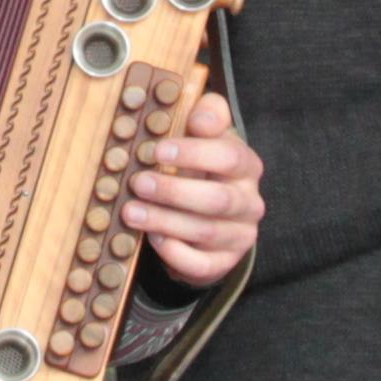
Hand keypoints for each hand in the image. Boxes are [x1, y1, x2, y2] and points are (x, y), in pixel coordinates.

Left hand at [121, 90, 261, 285]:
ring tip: (131, 212)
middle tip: (138, 183)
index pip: (229, 157)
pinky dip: (176, 253)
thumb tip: (199, 118)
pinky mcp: (224, 263)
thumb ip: (208, 115)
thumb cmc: (203, 168)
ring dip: (165, 221)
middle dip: (174, 191)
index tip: (157, 149)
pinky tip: (154, 239)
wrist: (211, 216)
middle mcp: (249, 202)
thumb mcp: (208, 136)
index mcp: (246, 166)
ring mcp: (240, 235)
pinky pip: (202, 264)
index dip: (193, 153)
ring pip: (206, 232)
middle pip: (218, 199)